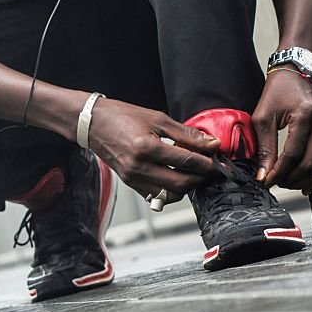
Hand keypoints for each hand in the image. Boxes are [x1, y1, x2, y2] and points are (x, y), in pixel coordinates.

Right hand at [87, 98, 223, 202]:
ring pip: (169, 194)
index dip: (206, 162)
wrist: (94, 124)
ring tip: (193, 173)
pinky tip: (176, 177)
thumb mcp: (158, 119)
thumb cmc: (122, 117)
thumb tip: (210, 144)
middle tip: (209, 169)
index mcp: (146, 147)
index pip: (186, 161)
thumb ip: (186, 134)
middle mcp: (139, 167)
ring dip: (186, 187)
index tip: (217, 160)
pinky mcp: (130, 183)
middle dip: (200, 178)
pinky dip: (170, 190)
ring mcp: (133, 178)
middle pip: (180, 183)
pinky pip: (156, 195)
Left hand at [253, 70, 311, 194]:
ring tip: (286, 183)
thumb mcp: (263, 118)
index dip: (278, 173)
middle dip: (290, 179)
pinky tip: (304, 185)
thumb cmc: (276, 94)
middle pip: (310, 163)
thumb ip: (264, 148)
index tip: (265, 181)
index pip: (293, 154)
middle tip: (274, 182)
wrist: (295, 75)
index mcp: (305, 115)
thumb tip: (263, 176)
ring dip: (304, 181)